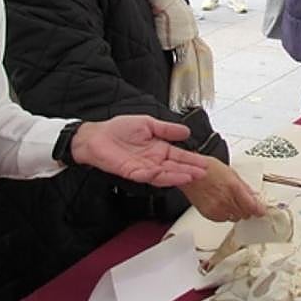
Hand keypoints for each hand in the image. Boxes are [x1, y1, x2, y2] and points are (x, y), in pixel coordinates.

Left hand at [70, 116, 209, 185]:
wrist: (96, 136)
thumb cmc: (117, 130)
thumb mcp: (148, 123)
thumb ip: (167, 129)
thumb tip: (186, 132)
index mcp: (158, 148)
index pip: (179, 156)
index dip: (192, 160)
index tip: (205, 163)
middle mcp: (153, 160)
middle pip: (175, 167)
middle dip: (190, 170)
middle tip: (203, 173)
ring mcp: (143, 167)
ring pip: (164, 174)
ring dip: (178, 176)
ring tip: (191, 176)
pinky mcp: (132, 172)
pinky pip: (148, 176)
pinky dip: (159, 176)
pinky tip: (169, 175)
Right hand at [181, 158, 264, 220]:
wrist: (189, 172)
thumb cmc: (208, 169)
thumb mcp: (231, 172)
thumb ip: (244, 187)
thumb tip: (254, 197)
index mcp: (234, 187)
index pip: (252, 206)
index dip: (259, 210)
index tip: (261, 211)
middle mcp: (225, 200)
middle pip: (245, 214)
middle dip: (246, 209)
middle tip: (243, 202)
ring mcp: (216, 208)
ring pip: (234, 218)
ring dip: (235, 212)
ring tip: (229, 200)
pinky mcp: (208, 214)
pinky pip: (223, 219)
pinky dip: (224, 214)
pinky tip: (221, 204)